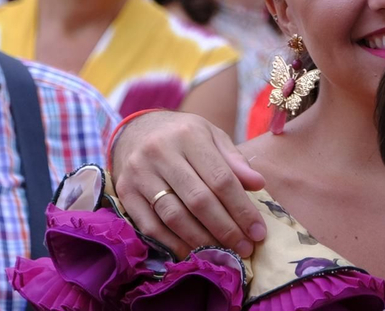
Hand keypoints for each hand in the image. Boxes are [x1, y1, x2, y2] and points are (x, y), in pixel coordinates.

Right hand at [108, 111, 267, 257]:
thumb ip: (234, 161)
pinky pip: (150, 226)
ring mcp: (140, 173)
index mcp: (189, 135)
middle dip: (226, 229)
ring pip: (174, 216)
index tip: (258, 231)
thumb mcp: (211, 136)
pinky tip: (192, 252)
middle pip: (199, 200)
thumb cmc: (182, 136)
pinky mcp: (125, 192)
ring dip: (201, 240)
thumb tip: (259, 185)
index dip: (242, 209)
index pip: (221, 178)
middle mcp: (161, 152)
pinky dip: (172, 243)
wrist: (136, 131)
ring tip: (222, 253)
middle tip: (245, 248)